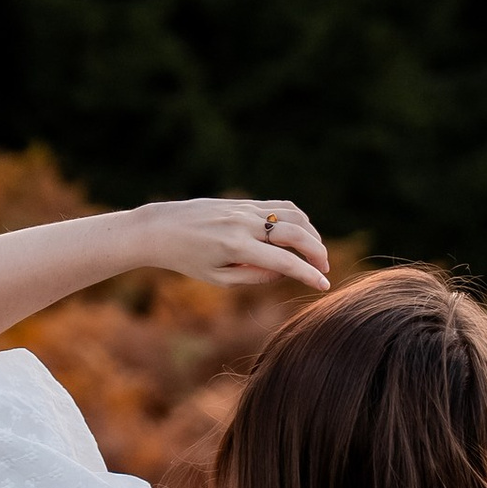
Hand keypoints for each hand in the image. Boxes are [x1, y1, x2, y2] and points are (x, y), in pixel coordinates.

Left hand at [138, 195, 330, 293]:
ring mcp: (244, 209)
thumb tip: (284, 273)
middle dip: (317, 252)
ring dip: (311, 233)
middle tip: (326, 269)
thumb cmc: (186, 259)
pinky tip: (301, 233)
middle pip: (296, 233)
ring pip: (292, 216)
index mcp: (236, 248)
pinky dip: (296, 219)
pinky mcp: (242, 202)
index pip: (283, 261)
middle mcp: (243, 224)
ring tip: (316, 252)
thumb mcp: (218, 278)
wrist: (160, 229)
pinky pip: (279, 207)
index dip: (308, 274)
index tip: (325, 285)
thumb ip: (253, 277)